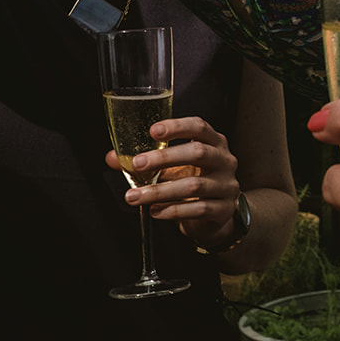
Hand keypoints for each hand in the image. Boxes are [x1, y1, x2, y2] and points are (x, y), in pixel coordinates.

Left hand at [109, 114, 242, 249]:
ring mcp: (227, 185)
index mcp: (214, 142)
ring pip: (194, 186)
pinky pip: (198, 209)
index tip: (153, 131)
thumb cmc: (193, 181)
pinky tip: (155, 211)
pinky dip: (173, 211)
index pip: (199, 127)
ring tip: (135, 196)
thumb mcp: (172, 168)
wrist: (217, 214)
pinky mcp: (224, 209)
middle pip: (198, 153)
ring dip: (160, 191)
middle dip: (164, 158)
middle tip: (137, 164)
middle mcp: (224, 160)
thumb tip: (112, 158)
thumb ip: (146, 161)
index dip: (177, 127)